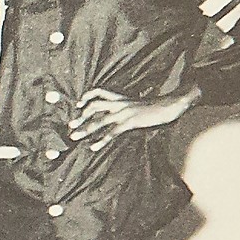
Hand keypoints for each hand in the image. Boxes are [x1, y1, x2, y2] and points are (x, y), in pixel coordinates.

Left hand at [67, 85, 193, 146]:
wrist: (169, 105)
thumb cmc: (154, 107)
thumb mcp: (135, 104)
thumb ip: (124, 107)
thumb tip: (115, 113)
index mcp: (120, 97)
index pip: (99, 92)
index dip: (86, 97)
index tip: (78, 105)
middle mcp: (119, 103)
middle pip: (94, 107)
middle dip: (80, 117)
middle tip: (70, 126)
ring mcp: (124, 112)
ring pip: (99, 120)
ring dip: (85, 129)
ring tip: (74, 137)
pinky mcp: (130, 122)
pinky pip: (112, 132)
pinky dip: (101, 140)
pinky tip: (94, 147)